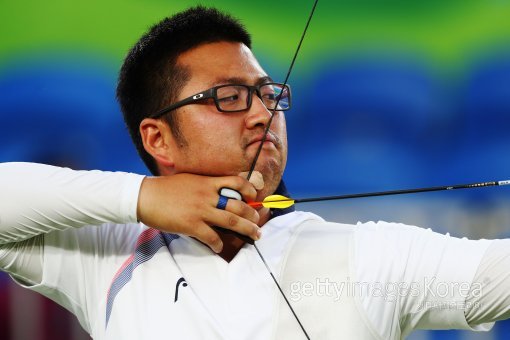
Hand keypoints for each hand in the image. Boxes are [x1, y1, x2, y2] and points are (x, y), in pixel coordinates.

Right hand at [137, 173, 260, 252]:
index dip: (249, 188)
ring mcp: (200, 210)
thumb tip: (219, 192)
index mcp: (207, 182)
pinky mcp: (191, 224)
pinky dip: (218, 243)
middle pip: (238, 205)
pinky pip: (211, 236)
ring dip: (246, 228)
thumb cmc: (166, 188)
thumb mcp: (190, 180)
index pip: (235, 181)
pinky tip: (221, 247)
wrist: (145, 196)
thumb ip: (206, 185)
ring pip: (230, 220)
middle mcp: (207, 195)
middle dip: (252, 214)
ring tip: (255, 234)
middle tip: (258, 221)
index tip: (255, 195)